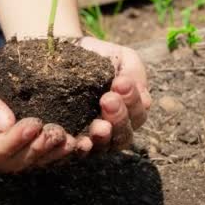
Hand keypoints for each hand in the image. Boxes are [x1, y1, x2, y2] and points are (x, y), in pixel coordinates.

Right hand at [0, 54, 76, 172]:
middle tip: (57, 133)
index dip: (14, 140)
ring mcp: (9, 152)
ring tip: (73, 140)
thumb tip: (6, 124)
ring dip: (54, 153)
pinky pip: (44, 152)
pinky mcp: (26, 144)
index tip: (33, 123)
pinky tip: (80, 140)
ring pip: (33, 161)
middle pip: (15, 162)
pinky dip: (61, 148)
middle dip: (38, 149)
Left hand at [75, 37, 151, 153]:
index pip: (138, 111)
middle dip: (119, 117)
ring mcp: (95, 138)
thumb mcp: (120, 57)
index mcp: (130, 109)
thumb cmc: (97, 57)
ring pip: (107, 145)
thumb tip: (135, 89)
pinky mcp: (74, 143)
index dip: (132, 99)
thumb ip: (133, 70)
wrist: (65, 54)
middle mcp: (116, 127)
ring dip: (104, 135)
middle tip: (108, 99)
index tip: (120, 82)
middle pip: (125, 133)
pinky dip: (83, 148)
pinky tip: (81, 141)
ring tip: (99, 125)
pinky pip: (81, 151)